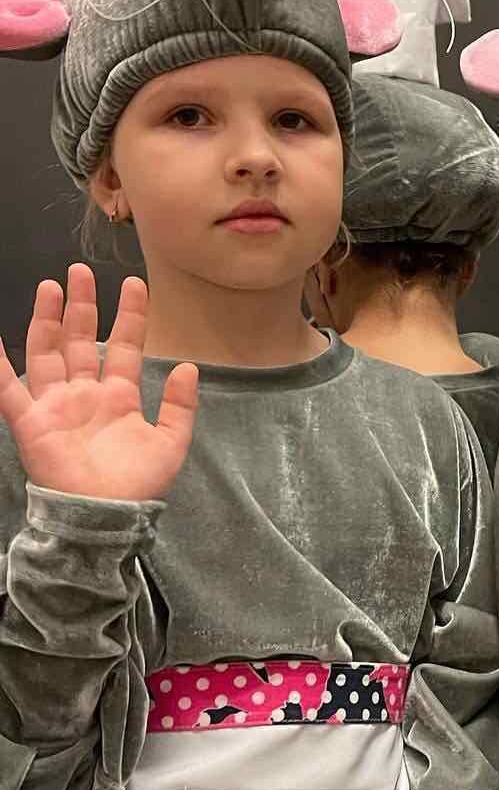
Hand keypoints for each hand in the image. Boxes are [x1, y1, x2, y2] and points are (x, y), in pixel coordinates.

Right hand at [0, 266, 196, 501]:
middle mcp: (85, 395)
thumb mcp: (171, 442)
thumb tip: (188, 366)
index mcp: (119, 398)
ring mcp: (56, 405)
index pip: (126, 347)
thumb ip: (180, 405)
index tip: (135, 284)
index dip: (130, 316)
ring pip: (48, 352)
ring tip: (51, 286)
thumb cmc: (138, 484)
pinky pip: (7, 387)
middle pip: (81, 341)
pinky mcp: (30, 421)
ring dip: (48, 320)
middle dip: (82, 307)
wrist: (106, 517)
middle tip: (80, 272)